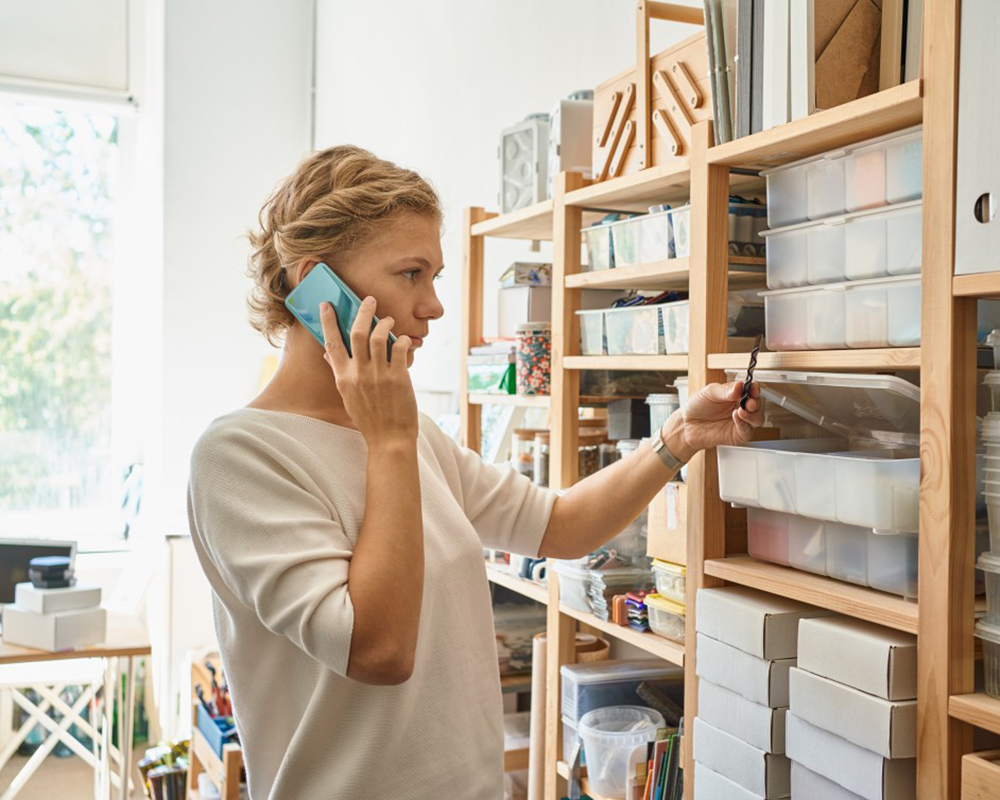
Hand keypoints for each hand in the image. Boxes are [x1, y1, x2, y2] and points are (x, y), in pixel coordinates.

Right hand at [320, 297, 418, 446]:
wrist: (389, 440)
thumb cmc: (369, 419)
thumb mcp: (348, 396)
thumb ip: (339, 373)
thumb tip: (327, 354)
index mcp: (343, 378)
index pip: (331, 343)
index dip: (328, 321)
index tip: (327, 305)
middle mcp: (358, 374)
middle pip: (357, 333)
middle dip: (363, 312)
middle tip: (369, 300)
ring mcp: (378, 376)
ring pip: (378, 337)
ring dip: (384, 323)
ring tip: (389, 319)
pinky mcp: (398, 378)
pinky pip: (400, 349)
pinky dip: (403, 340)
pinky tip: (405, 340)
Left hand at [661, 380, 763, 461]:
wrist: (686, 424)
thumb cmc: (697, 407)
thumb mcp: (709, 392)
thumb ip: (725, 390)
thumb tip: (739, 385)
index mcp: (736, 395)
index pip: (752, 390)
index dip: (755, 388)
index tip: (753, 387)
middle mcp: (740, 407)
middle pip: (758, 404)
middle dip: (756, 402)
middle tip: (750, 401)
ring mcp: (741, 422)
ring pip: (757, 419)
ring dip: (752, 414)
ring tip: (741, 410)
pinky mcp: (737, 435)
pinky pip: (747, 431)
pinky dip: (744, 424)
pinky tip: (736, 417)